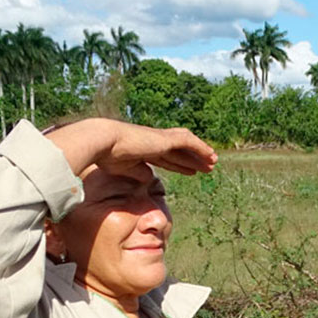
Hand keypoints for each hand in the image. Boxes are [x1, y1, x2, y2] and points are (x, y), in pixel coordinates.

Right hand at [45, 118, 216, 177]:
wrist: (103, 142)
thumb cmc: (107, 156)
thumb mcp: (125, 169)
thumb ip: (138, 173)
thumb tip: (150, 178)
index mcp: (144, 149)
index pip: (166, 157)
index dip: (179, 163)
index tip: (191, 170)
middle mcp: (154, 141)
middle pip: (179, 151)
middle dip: (194, 158)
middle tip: (208, 166)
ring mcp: (160, 138)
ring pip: (187, 145)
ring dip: (201, 153)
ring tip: (214, 162)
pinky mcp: (165, 139)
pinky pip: (189, 142)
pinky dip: (201, 148)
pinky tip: (211, 156)